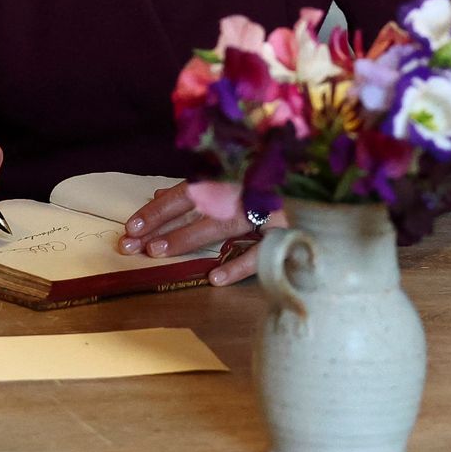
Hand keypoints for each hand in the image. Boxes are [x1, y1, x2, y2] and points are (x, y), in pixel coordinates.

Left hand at [119, 182, 285, 286]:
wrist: (320, 184)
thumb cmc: (271, 179)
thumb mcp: (234, 177)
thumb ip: (194, 188)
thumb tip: (158, 195)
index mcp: (231, 173)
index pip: (187, 191)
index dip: (159, 208)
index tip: (130, 226)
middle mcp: (245, 188)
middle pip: (196, 207)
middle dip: (162, 226)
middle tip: (131, 245)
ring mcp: (265, 208)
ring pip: (221, 224)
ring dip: (188, 238)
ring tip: (159, 252)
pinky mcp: (286, 229)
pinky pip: (260, 249)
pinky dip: (239, 264)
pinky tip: (215, 277)